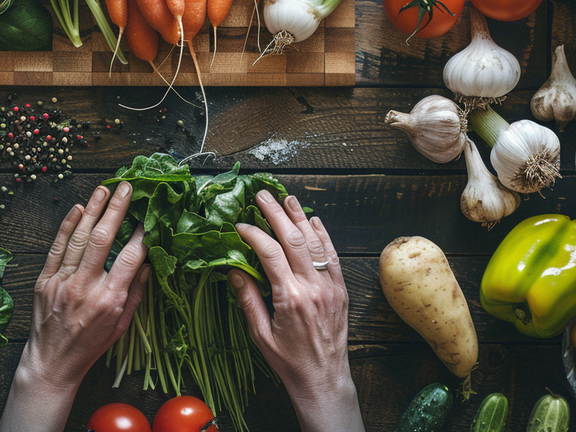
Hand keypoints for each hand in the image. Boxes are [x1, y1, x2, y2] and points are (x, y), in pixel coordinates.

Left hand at [0, 182, 149, 431]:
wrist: (52, 362)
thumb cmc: (90, 346)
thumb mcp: (122, 326)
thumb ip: (135, 294)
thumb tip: (146, 264)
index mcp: (109, 300)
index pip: (129, 258)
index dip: (141, 234)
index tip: (149, 216)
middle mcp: (85, 287)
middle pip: (102, 239)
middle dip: (116, 209)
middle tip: (126, 187)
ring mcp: (62, 281)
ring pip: (79, 237)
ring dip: (92, 210)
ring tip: (104, 189)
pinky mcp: (45, 280)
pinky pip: (57, 247)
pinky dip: (67, 226)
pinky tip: (78, 209)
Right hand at [229, 189, 362, 431]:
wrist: (323, 379)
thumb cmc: (288, 361)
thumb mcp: (260, 335)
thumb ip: (247, 299)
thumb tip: (234, 270)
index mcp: (289, 298)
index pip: (270, 253)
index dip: (253, 234)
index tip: (240, 225)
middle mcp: (312, 288)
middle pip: (293, 240)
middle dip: (276, 213)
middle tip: (262, 195)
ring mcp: (330, 287)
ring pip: (315, 242)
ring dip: (300, 217)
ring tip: (288, 199)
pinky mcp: (341, 290)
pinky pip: (332, 256)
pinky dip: (323, 236)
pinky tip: (314, 221)